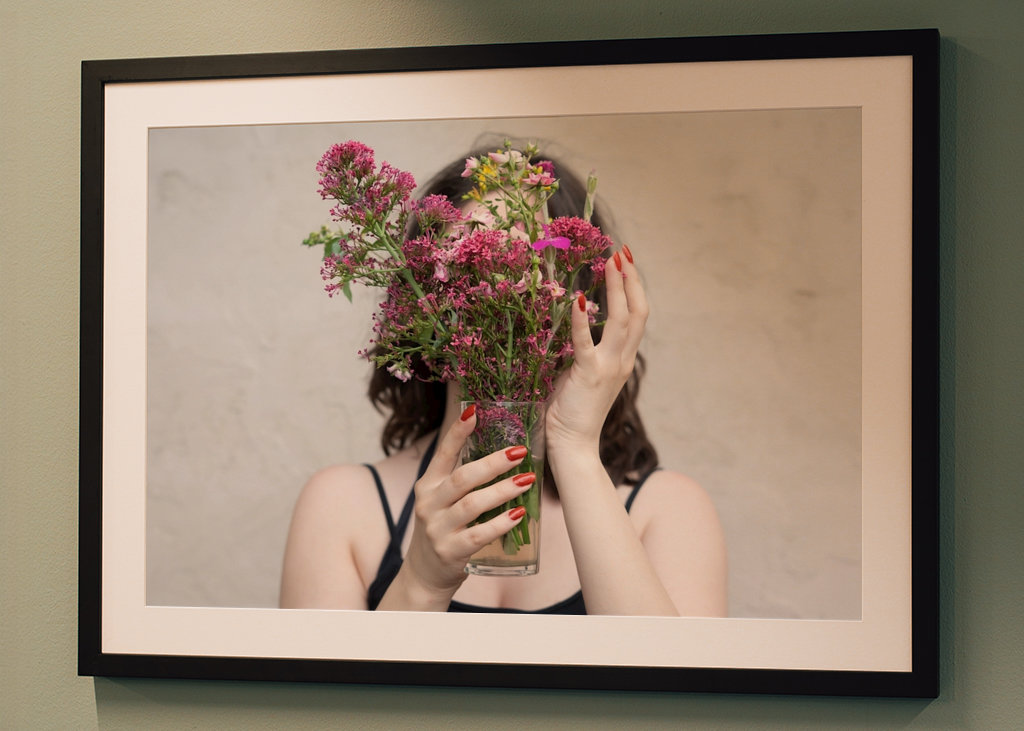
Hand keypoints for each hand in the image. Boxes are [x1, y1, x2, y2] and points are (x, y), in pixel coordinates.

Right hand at [399, 405, 535, 602]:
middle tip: (520, 452)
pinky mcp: (449, 551)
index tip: (474, 411)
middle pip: (463, 477)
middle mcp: (429, 503)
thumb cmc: (443, 528)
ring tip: (527, 481)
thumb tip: (502, 452)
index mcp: (428, 484)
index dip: (457, 432)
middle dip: (493, 463)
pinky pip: (478, 535)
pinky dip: (500, 523)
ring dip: (502, 491)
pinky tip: (518, 514)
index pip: (443, 453)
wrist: (424, 574)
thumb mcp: (442, 500)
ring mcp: (437, 529)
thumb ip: (463, 479)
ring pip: (472, 504)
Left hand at [546, 247, 647, 454]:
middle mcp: (622, 360)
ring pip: (622, 320)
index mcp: (622, 359)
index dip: (634, 287)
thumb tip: (574, 324)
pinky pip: (585, 343)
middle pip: (638, 312)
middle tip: (622, 252)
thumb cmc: (571, 410)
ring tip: (610, 263)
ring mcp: (608, 367)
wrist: (573, 445)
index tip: (626, 262)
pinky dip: (581, 320)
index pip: (637, 316)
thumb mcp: (582, 373)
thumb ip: (584, 350)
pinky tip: (575, 300)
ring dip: (616, 288)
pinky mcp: (588, 375)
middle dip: (631, 279)